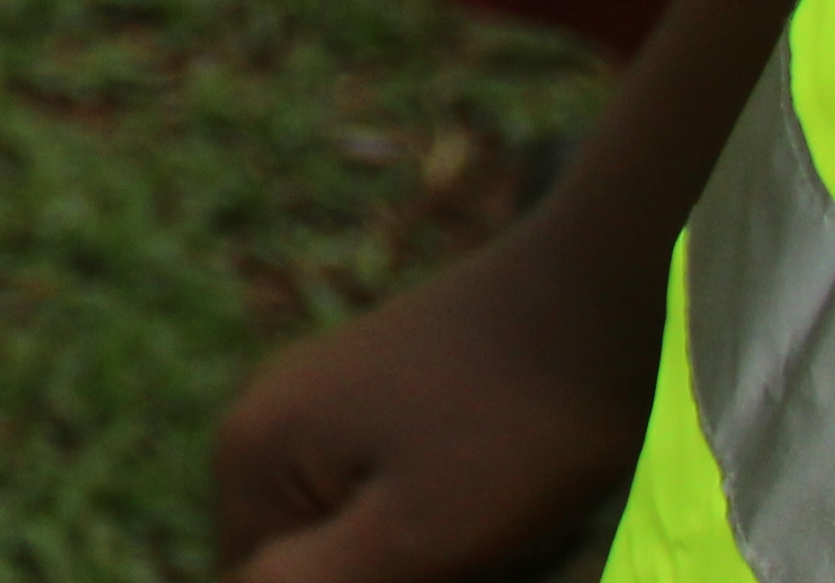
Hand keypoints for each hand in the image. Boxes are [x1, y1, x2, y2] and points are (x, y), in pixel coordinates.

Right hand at [210, 224, 653, 582]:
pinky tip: (514, 506)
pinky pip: (390, 498)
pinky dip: (451, 527)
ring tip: (516, 535)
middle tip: (497, 555)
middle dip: (401, 574)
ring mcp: (320, 401)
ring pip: (359, 538)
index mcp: (249, 455)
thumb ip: (304, 582)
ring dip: (435, 560)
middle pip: (307, 562)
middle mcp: (264, 420)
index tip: (438, 560)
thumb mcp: (415, 535)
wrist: (601, 296)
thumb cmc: (516, 429)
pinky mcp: (378, 396)